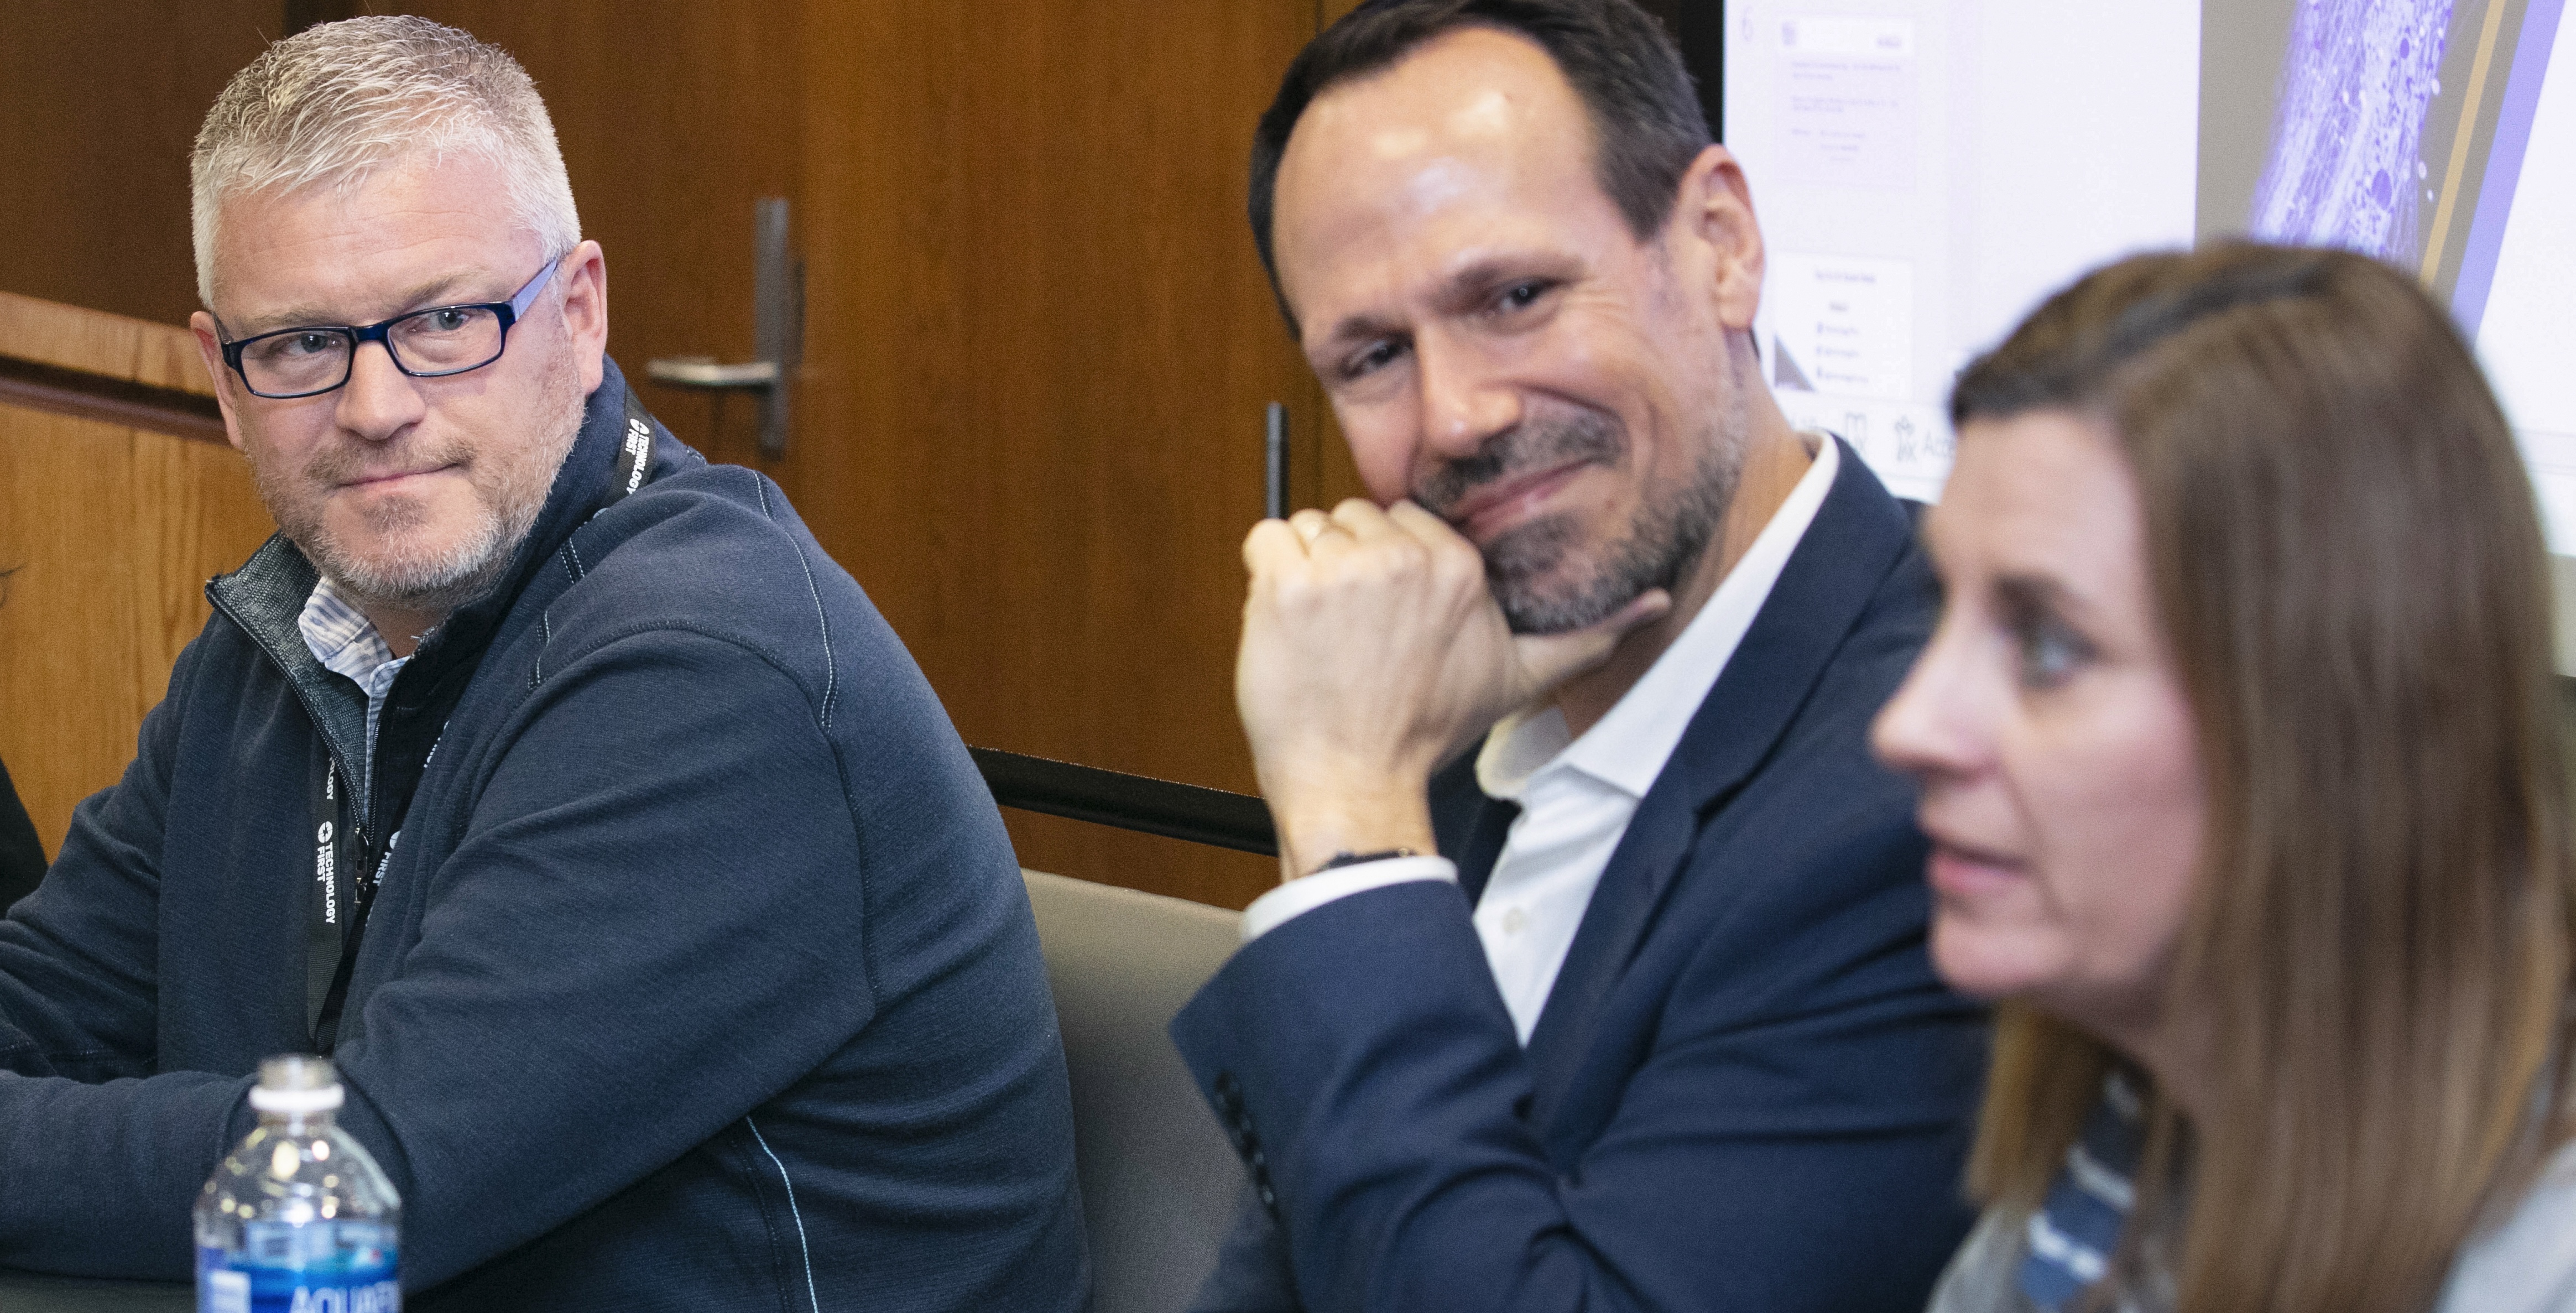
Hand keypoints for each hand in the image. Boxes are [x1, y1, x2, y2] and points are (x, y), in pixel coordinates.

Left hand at [1236, 499, 1668, 880]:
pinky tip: (1288, 624)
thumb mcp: (1520, 678)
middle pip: (1354, 516)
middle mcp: (1407, 557)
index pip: (1403, 517)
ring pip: (1309, 527)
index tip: (1386, 618)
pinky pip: (1263, 537)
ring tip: (1323, 634)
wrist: (1356, 782)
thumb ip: (1586, 635)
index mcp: (1459, 565)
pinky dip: (1263, 574)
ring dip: (1305, 572)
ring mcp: (1346, 570)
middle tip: (1353, 632)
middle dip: (1346, 565)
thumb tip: (1654, 602)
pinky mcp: (1289, 586)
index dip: (1387, 565)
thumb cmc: (1425, 732)